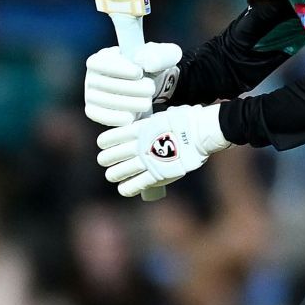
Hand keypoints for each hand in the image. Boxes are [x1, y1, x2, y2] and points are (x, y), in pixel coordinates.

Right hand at [83, 42, 181, 126]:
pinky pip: (102, 117)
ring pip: (105, 101)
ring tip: (147, 101)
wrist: (151, 87)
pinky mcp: (95, 112)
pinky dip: (119, 118)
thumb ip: (159, 55)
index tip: (139, 72)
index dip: (119, 69)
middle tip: (150, 89)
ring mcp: (91, 95)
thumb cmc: (153, 68)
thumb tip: (147, 63)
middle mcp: (91, 76)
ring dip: (130, 103)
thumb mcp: (162, 56)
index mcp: (101, 58)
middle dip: (132, 88)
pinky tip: (134, 115)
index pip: (101, 63)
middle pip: (105, 84)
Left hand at [95, 104, 230, 197]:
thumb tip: (149, 124)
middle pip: (110, 156)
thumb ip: (151, 123)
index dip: (104, 143)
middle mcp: (138, 146)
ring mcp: (146, 161)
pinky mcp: (156, 175)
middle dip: (106, 160)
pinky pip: (135, 185)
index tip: (104, 145)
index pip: (110, 138)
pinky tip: (123, 189)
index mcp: (139, 129)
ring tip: (113, 175)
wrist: (201, 132)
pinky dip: (127, 188)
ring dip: (114, 175)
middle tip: (106, 162)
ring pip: (118, 172)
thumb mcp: (163, 116)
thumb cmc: (186, 121)